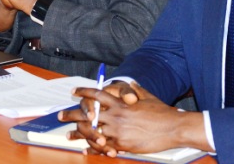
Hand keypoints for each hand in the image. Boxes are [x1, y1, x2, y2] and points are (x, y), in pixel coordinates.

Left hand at [60, 82, 210, 155]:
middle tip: (60, 115)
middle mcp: (116, 115)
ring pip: (91, 132)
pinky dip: (92, 148)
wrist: (172, 127)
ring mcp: (118, 131)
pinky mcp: (122, 144)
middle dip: (71, 115)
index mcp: (120, 102)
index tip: (73, 92)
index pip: (96, 94)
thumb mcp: (146, 95)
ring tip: (68, 135)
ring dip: (77, 134)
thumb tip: (128, 84)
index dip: (83, 92)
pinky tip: (86, 149)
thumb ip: (133, 90)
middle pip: (87, 114)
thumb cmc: (161, 111)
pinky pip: (102, 147)